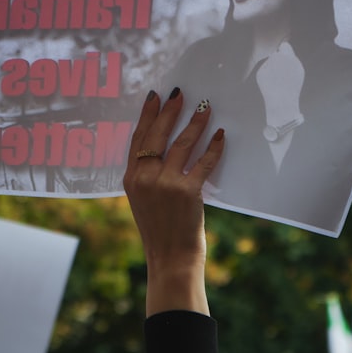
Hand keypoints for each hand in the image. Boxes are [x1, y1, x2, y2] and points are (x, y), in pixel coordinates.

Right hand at [124, 88, 224, 316]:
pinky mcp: (187, 191)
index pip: (138, 138)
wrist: (170, 258)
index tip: (154, 97)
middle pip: (157, 135)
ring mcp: (165, 183)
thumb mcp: (142, 200)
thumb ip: (146, 176)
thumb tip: (161, 149)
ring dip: (195, 123)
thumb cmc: (159, 230)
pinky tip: (220, 135)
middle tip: (180, 94)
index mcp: (131, 178)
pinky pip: (203, 162)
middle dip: (170, 112)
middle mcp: (145, 178)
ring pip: (181, 144)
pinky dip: (214, 147)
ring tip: (204, 109)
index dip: (147, 116)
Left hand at [255, 40, 304, 128]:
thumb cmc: (292, 87)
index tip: (286, 57)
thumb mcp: (297, 70)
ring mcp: (266, 66)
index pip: (284, 46)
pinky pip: (264, 70)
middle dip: (278, 60)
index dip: (285, 51)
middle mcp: (276, 60)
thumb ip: (291, 57)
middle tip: (283, 74)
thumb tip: (283, 46)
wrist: (282, 103)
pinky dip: (267, 76)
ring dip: (273, 68)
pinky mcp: (260, 73)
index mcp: (288, 58)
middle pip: (276, 54)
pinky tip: (271, 84)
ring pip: (269, 62)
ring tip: (278, 81)